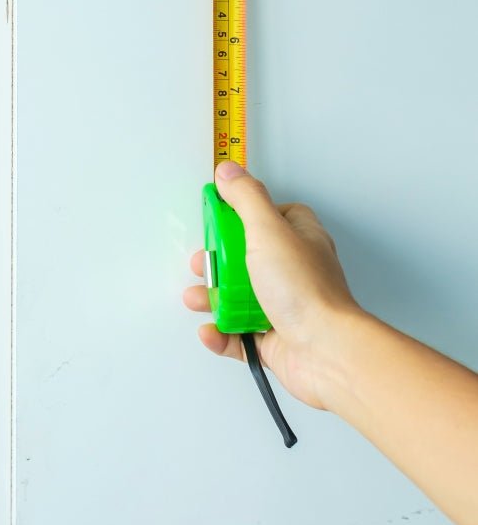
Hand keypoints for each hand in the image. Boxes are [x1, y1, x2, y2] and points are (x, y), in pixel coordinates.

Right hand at [184, 160, 360, 409]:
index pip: (267, 215)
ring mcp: (284, 305)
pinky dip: (221, 333)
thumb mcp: (268, 230)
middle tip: (205, 262)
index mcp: (298, 238)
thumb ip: (247, 197)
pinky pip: (239, 334)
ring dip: (212, 298)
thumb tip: (230, 172)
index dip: (239, 213)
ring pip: (239, 296)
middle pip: (246, 257)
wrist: (326, 352)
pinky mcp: (275, 339)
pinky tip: (212, 329)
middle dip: (217, 261)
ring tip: (199, 298)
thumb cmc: (308, 293)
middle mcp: (293, 270)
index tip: (215, 214)